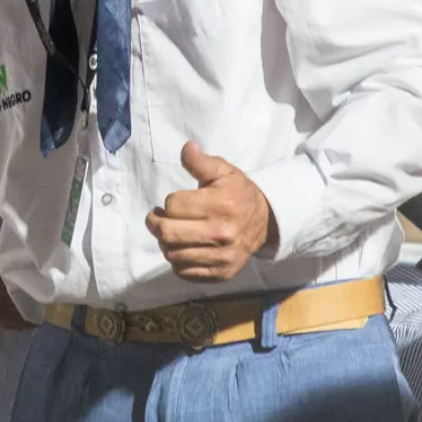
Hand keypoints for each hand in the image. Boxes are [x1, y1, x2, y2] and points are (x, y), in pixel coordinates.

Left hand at [145, 141, 276, 281]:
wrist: (266, 222)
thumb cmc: (238, 193)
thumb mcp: (223, 172)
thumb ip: (201, 162)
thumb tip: (187, 147)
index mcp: (221, 205)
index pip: (173, 205)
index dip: (168, 202)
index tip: (173, 203)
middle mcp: (222, 233)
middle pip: (168, 233)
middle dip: (155, 224)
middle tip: (157, 219)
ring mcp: (222, 257)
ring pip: (172, 254)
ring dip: (166, 243)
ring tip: (173, 233)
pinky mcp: (221, 273)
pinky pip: (183, 272)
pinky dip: (178, 261)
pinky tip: (185, 248)